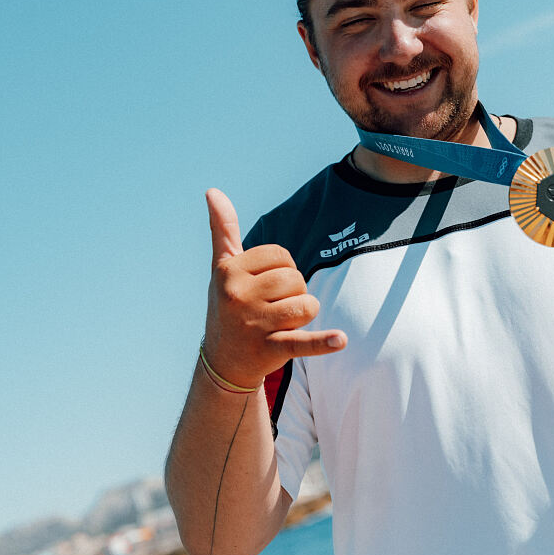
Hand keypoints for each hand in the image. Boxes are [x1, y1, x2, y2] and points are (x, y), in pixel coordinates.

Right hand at [204, 188, 345, 387]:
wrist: (223, 364)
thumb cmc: (227, 306)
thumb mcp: (222, 269)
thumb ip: (223, 230)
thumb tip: (213, 191)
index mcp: (229, 271)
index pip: (281, 255)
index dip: (282, 269)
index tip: (264, 285)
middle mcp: (237, 296)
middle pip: (295, 278)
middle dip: (293, 292)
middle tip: (271, 308)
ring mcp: (253, 325)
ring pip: (306, 304)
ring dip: (303, 314)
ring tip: (280, 324)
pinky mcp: (270, 350)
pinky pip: (302, 342)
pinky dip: (323, 343)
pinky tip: (340, 339)